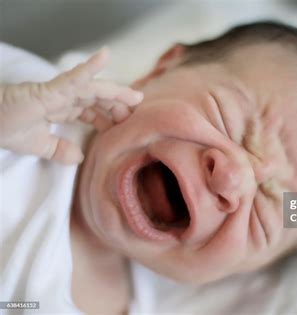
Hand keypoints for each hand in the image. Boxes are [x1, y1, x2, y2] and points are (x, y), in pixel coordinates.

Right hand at [0, 47, 142, 163]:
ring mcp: (59, 92)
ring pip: (94, 89)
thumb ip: (59, 150)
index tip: (126, 125)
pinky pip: (74, 77)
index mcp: (62, 107)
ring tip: (136, 96)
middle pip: (99, 98)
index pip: (93, 109)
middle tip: (138, 113)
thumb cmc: (6, 127)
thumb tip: (79, 157)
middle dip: (119, 105)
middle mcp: (64, 97)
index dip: (110, 115)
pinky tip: (105, 56)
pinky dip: (90, 68)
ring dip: (116, 92)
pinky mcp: (50, 90)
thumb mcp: (39, 145)